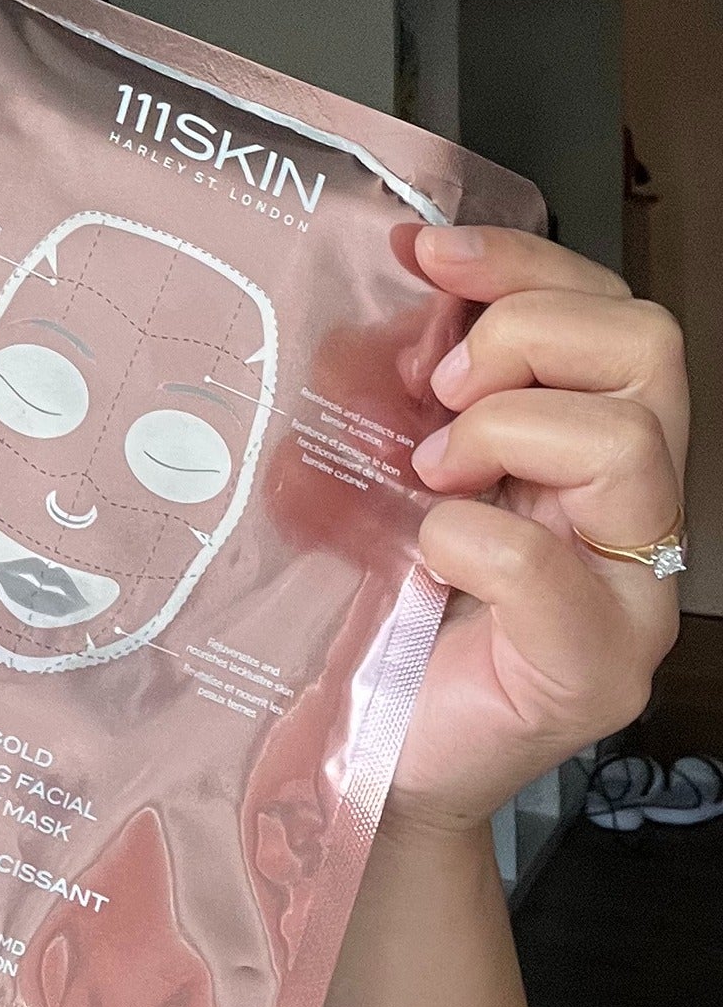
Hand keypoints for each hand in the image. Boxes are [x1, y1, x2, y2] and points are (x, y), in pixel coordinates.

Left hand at [388, 225, 686, 834]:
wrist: (359, 754)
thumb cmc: (376, 608)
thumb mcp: (375, 461)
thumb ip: (395, 380)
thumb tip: (384, 293)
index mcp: (585, 444)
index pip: (606, 306)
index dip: (519, 260)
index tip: (421, 252)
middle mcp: (631, 511)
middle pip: (647, 346)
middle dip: (523, 335)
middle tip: (438, 392)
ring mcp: (629, 596)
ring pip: (630, 442)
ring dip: (504, 432)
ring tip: (430, 476)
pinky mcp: (592, 673)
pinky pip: (557, 570)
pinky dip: (477, 541)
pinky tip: (428, 556)